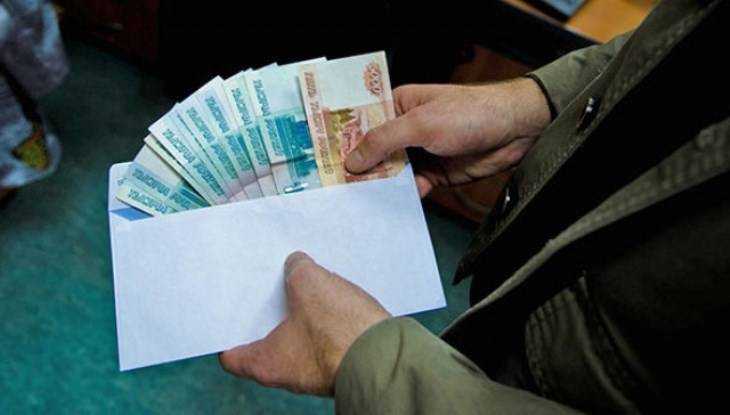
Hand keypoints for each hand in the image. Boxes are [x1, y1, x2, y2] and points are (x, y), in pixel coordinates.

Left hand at [219, 252, 390, 395]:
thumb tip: (296, 265)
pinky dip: (322, 321)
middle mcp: (286, 375)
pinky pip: (323, 340)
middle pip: (266, 340)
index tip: (231, 309)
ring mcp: (314, 373)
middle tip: (269, 284)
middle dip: (268, 311)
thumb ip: (295, 269)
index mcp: (265, 363)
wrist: (385, 356)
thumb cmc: (339, 329)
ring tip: (303, 284)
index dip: (229, 329)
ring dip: (299, 314)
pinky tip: (331, 297)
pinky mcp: (339, 365)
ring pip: (297, 338)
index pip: (232, 355)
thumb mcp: (309, 283)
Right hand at [345, 78, 550, 196]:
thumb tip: (352, 160)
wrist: (515, 130)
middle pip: (373, 152)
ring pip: (391, 173)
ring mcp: (420, 153)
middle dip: (359, 169)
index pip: (362, 123)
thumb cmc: (469, 113)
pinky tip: (392, 206)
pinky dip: (404, 196)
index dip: (343, 141)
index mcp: (398, 106)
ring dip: (380, 186)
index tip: (323, 162)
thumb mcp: (420, 123)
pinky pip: (411, 187)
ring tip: (358, 203)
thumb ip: (383, 141)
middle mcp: (405, 129)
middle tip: (336, 189)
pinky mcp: (434, 174)